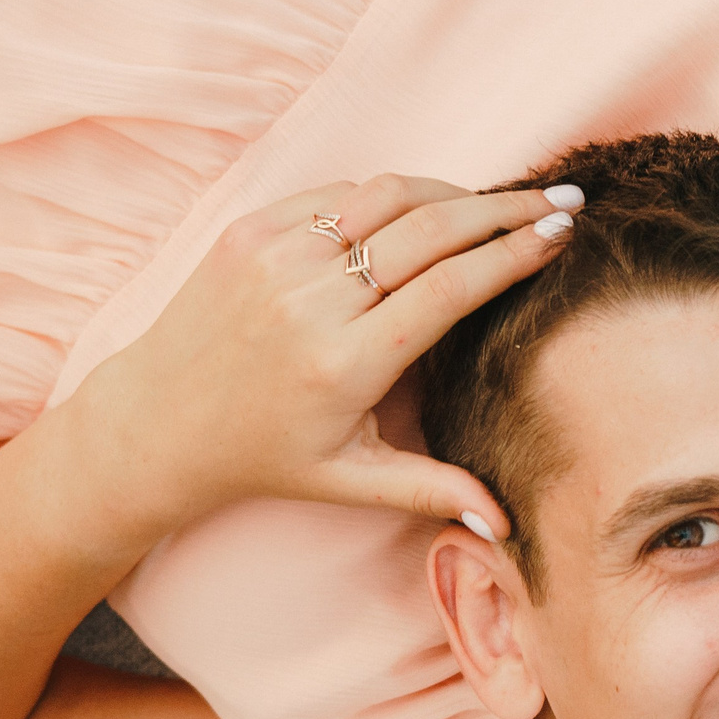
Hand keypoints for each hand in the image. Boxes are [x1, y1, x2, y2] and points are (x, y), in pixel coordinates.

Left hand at [77, 174, 574, 543]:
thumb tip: (504, 525)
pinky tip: (427, 208)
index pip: (451, 285)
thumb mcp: (351, 480)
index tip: (562, 234)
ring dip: (454, 192)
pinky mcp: (249, 232)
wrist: (155, 422)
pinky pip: (339, 195)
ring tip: (500, 202)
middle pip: (432, 227)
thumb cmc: (264, 456)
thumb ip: (432, 489)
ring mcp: (275, 257)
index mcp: (345, 362)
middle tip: (562, 200)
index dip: (514, 253)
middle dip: (507, 208)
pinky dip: (389, 196)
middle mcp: (310, 301)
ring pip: (387, 196)